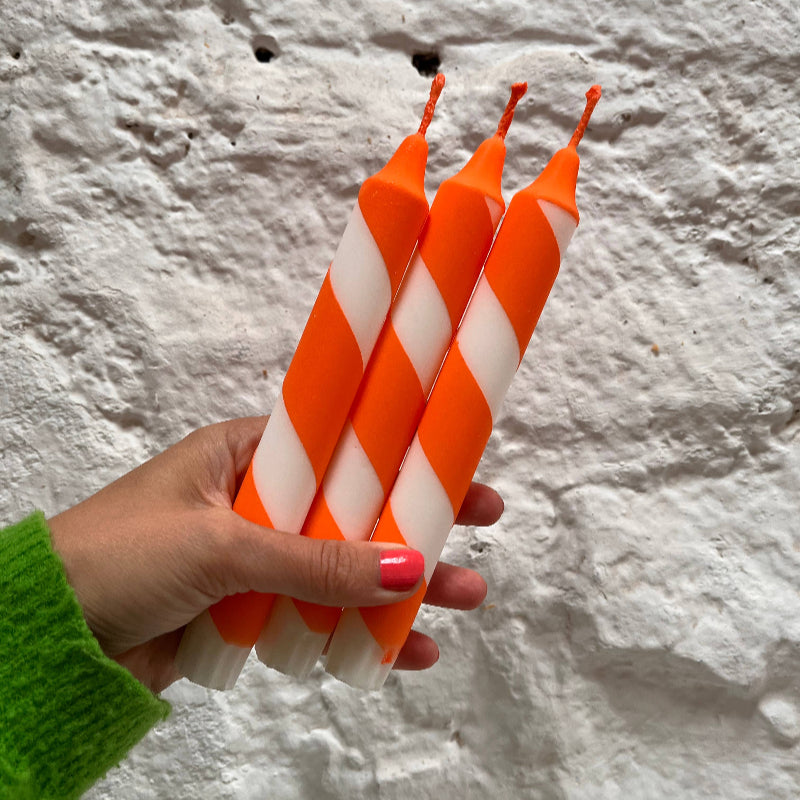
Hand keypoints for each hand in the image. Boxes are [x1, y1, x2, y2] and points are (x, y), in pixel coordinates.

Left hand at [48, 417, 502, 692]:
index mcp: (246, 456)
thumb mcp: (221, 546)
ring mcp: (255, 558)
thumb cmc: (114, 558)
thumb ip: (315, 560)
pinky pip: (318, 616)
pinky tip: (404, 650)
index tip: (457, 469)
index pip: (341, 447)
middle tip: (479, 536)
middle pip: (354, 510)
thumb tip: (406, 567)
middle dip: (415, 526)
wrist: (46, 639)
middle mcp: (256, 502)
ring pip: (343, 568)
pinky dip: (358, 633)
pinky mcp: (248, 609)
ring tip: (459, 600)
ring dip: (398, 587)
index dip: (402, 456)